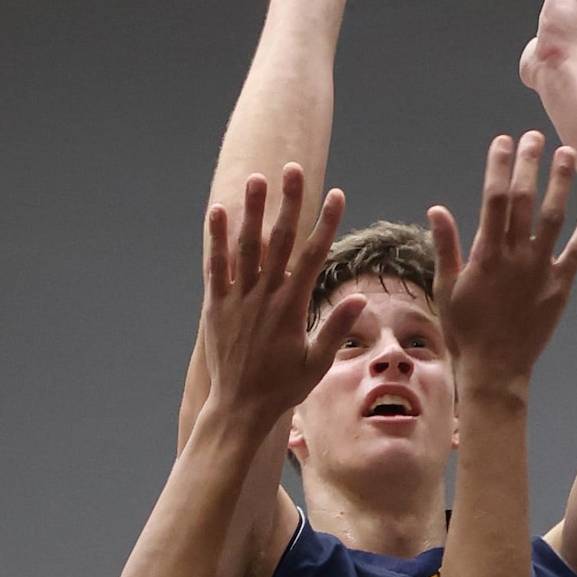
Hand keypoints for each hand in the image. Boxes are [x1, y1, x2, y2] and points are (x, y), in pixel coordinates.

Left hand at [202, 165, 364, 426]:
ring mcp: (238, 300)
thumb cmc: (282, 388)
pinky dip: (217, 240)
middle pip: (278, 241)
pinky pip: (216, 267)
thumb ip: (335, 328)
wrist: (239, 407)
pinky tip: (218, 212)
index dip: (326, 223)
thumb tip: (360, 298)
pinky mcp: (216, 306)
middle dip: (287, 203)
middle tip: (292, 169)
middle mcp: (264, 297)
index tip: (337, 194)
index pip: (312, 256)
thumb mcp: (317, 363)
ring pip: (245, 247)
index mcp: (291, 308)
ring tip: (256, 178)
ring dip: (252, 211)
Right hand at [428, 133, 576, 393]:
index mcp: (485, 255)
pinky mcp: (560, 288)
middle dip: (530, 165)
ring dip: (561, 184)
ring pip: (554, 218)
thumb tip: (437, 210)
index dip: (499, 167)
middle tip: (535, 136)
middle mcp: (515, 257)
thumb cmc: (464, 332)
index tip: (502, 141)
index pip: (494, 200)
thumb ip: (445, 247)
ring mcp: (540, 271)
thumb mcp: (445, 289)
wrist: (495, 370)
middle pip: (525, 201)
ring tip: (567, 154)